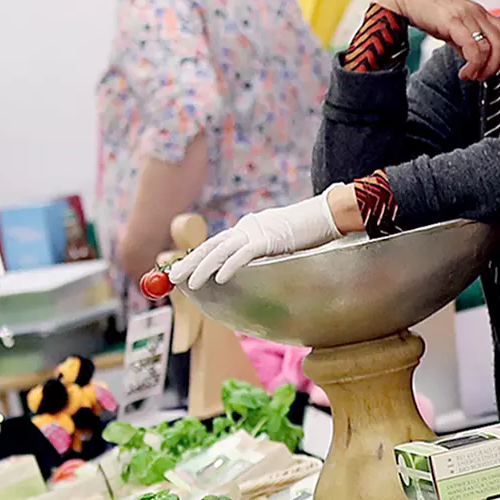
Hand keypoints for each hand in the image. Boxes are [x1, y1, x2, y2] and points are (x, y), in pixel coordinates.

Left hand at [168, 193, 342, 288]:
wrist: (326, 215)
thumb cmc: (304, 234)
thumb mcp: (273, 245)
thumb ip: (256, 254)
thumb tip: (240, 272)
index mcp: (245, 230)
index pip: (213, 244)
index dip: (194, 258)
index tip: (178, 272)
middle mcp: (245, 229)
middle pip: (210, 246)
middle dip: (189, 262)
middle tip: (172, 278)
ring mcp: (256, 232)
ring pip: (222, 251)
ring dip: (204, 268)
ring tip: (189, 284)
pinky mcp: (269, 239)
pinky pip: (244, 254)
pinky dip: (230, 266)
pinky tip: (219, 279)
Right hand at [377, 0, 499, 80]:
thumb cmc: (430, 13)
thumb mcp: (454, 27)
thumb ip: (467, 42)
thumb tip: (476, 61)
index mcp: (481, 14)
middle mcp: (478, 13)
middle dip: (496, 66)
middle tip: (482, 77)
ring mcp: (467, 16)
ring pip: (489, 47)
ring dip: (482, 68)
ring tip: (470, 76)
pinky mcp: (454, 22)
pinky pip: (472, 47)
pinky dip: (472, 65)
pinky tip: (463, 72)